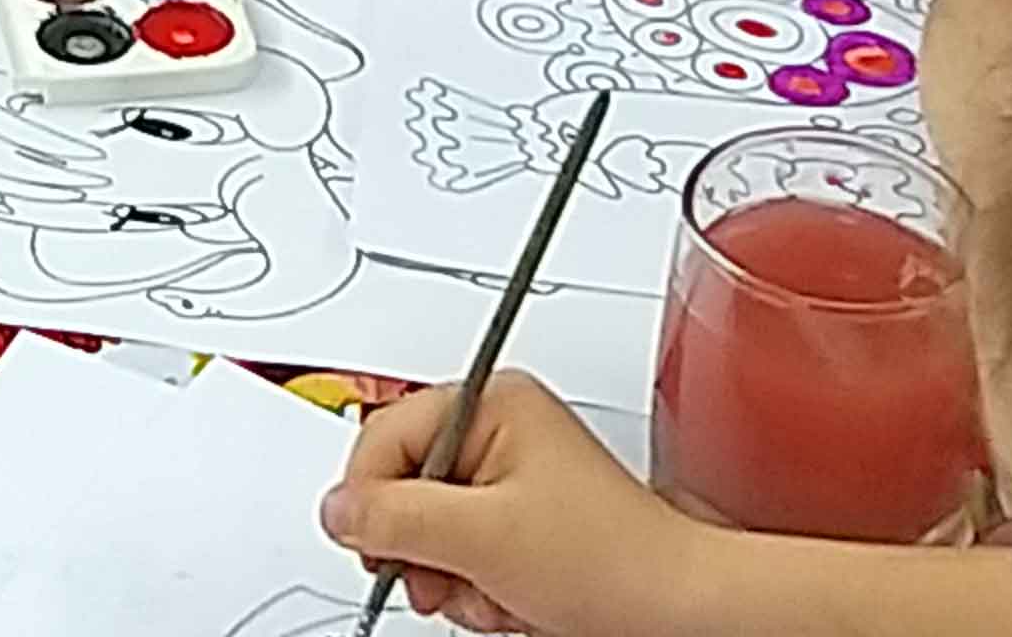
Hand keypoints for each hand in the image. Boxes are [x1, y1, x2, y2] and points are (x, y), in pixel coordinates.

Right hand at [324, 374, 723, 636]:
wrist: (675, 609)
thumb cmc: (611, 558)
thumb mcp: (483, 536)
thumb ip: (395, 516)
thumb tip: (336, 508)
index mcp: (492, 402)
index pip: (383, 435)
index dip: (372, 498)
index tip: (382, 546)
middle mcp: (498, 433)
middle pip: (401, 487)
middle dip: (420, 547)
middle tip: (451, 574)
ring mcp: (507, 484)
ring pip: (426, 531)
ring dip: (449, 577)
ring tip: (494, 590)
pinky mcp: (516, 529)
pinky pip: (457, 558)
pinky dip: (473, 589)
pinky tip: (508, 599)